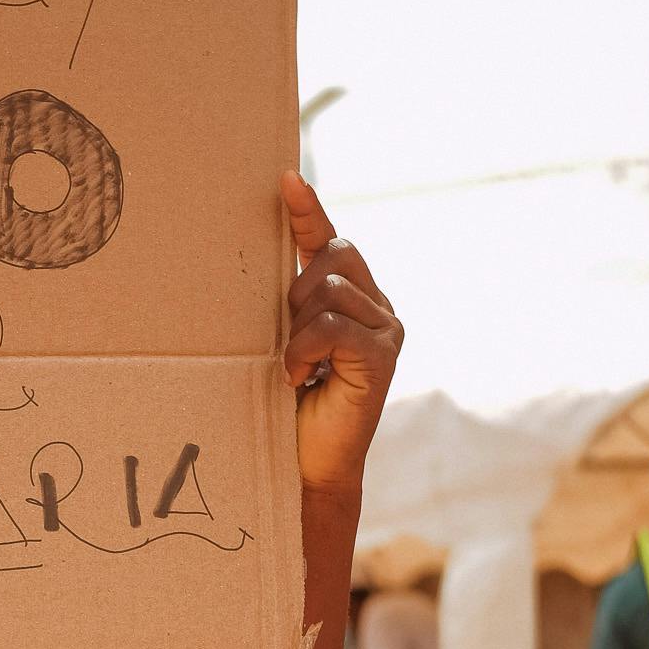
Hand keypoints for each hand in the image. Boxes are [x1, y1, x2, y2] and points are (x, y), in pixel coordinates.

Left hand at [280, 170, 402, 501]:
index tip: (284, 180)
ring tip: (292, 368)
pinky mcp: (382, 356)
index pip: (329, 242)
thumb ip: (285, 305)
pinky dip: (305, 349)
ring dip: (296, 328)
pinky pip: (332, 325)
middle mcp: (377, 308)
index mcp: (353, 300)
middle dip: (296, 290)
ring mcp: (385, 330)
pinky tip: (298, 376)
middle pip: (333, 255)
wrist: (305, 468)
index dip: (307, 211)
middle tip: (285, 342)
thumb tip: (263, 264)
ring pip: (328, 289)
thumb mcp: (280, 343)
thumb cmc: (285, 410)